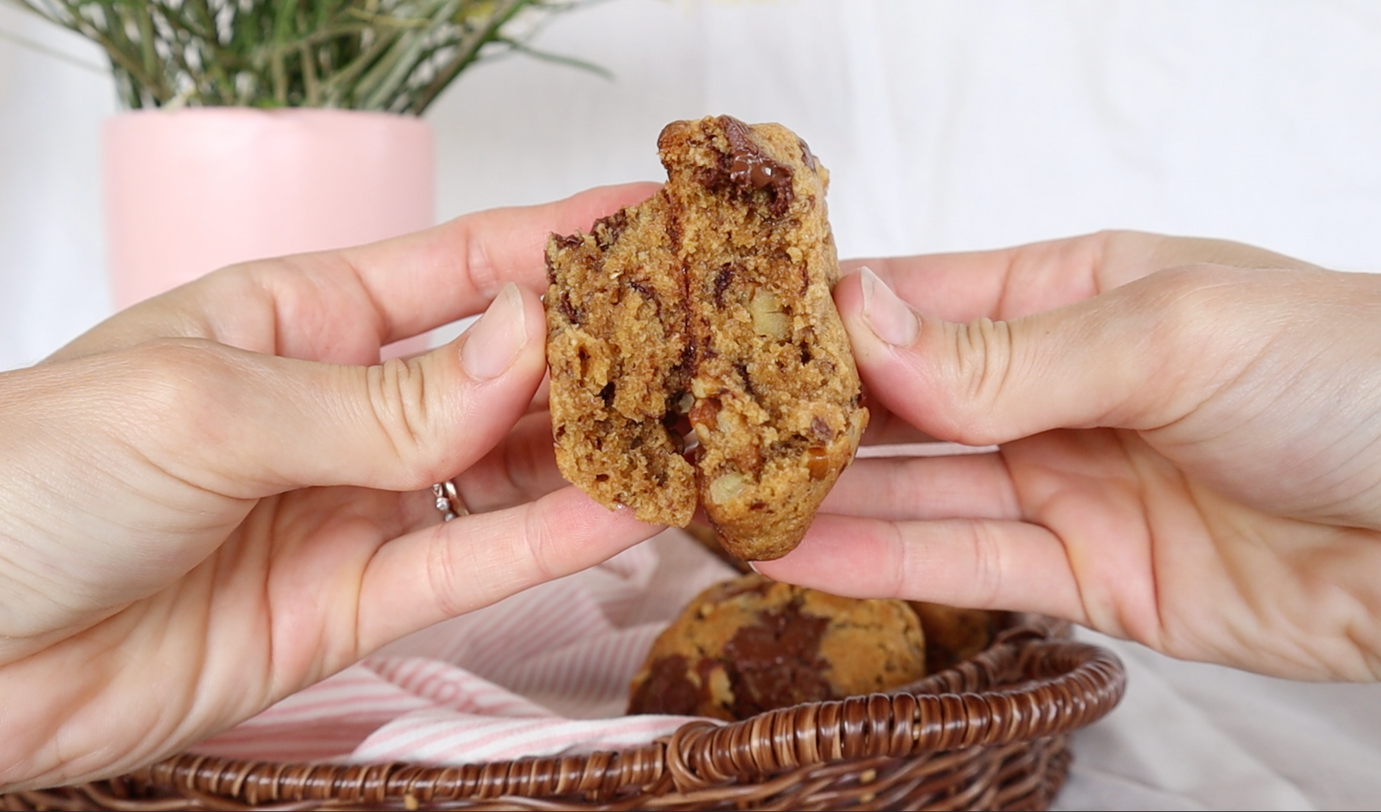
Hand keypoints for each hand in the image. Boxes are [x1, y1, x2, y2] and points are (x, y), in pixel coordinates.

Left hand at [0, 183, 663, 807]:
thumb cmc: (13, 480)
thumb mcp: (203, 405)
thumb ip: (381, 399)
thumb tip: (527, 340)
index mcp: (291, 318)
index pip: (454, 268)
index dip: (558, 246)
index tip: (654, 226)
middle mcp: (336, 411)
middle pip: (497, 377)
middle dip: (598, 359)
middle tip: (702, 345)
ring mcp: (348, 513)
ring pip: (500, 478)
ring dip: (592, 458)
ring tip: (690, 435)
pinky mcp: (346, 612)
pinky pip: (468, 574)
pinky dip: (547, 548)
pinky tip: (622, 515)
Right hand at [757, 231, 1380, 680]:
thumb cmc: (1352, 376)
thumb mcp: (1169, 333)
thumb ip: (1008, 350)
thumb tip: (860, 325)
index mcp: (1076, 290)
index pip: (919, 298)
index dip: (822, 316)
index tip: (725, 330)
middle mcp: (1058, 386)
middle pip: (905, 402)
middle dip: (806, 415)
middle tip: (698, 428)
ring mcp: (1069, 483)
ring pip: (921, 490)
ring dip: (824, 496)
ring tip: (720, 499)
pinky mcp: (1090, 577)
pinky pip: (968, 567)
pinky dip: (884, 562)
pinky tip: (799, 553)